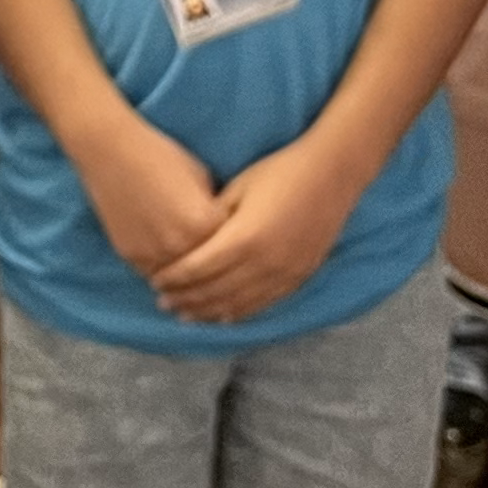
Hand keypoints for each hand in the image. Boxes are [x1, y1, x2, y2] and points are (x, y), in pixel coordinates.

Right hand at [70, 112, 226, 277]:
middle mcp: (180, 245)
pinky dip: (161, 270)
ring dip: (185, 275)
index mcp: (204, 223)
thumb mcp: (201, 177)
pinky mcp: (130, 256)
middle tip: (213, 259)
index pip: (230, 247)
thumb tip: (220, 228)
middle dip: (210, 263)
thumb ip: (212, 208)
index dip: (232, 241)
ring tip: (188, 265)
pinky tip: (165, 260)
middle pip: (206, 269)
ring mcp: (153, 253)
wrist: (112, 151)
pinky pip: (153, 273)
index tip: (233, 239)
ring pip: (178, 279)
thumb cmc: (160, 155)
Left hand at [150, 138, 362, 324]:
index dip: (174, 279)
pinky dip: (240, 312)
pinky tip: (224, 316)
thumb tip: (187, 241)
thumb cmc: (280, 172)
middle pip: (215, 292)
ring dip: (209, 312)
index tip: (155, 282)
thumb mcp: (238, 188)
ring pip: (239, 304)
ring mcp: (285, 274)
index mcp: (244, 238)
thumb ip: (212, 218)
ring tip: (186, 315)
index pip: (198, 269)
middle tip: (164, 303)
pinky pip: (264, 303)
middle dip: (186, 299)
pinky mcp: (299, 276)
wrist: (332, 173)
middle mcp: (264, 263)